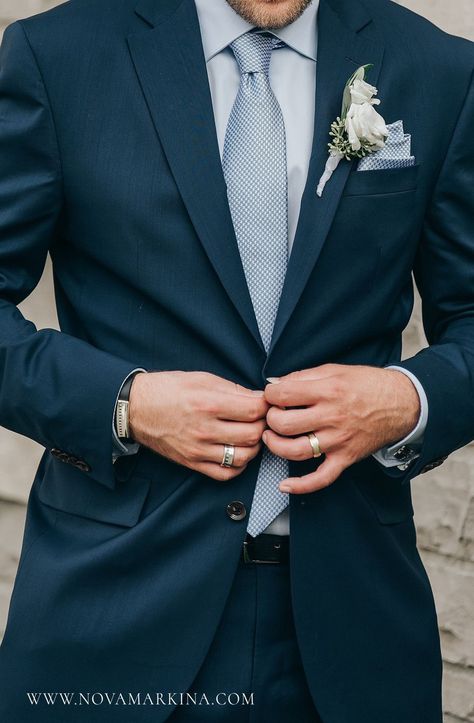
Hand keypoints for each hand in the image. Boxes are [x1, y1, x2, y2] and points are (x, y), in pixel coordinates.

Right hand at [128, 371, 268, 480]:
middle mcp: (204, 429)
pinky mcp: (193, 463)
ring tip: (249, 434)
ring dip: (254, 446)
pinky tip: (237, 451)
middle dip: (263, 425)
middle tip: (259, 418)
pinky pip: (226, 474)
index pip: (254, 410)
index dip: (265, 406)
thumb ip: (233, 389)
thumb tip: (259, 398)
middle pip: (253, 434)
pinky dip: (238, 465)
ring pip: (244, 457)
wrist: (136, 408)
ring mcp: (198, 450)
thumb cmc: (167, 389)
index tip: (265, 403)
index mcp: (208, 403)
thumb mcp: (201, 378)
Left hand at [263, 364, 419, 493]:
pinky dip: (301, 486)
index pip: (284, 395)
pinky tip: (285, 485)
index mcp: (328, 391)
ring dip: (275, 446)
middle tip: (272, 415)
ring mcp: (338, 441)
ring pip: (296, 451)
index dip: (270, 394)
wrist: (401, 403)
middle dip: (270, 419)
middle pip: (285, 424)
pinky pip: (322, 478)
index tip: (272, 395)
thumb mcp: (335, 370)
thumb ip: (303, 376)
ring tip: (271, 437)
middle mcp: (332, 417)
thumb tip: (275, 383)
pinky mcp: (345, 457)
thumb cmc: (367, 384)